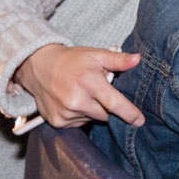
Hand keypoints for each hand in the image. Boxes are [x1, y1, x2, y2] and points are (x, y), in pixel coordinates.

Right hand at [13, 43, 143, 127]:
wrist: (39, 66)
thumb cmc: (72, 60)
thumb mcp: (96, 54)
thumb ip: (118, 60)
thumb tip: (137, 59)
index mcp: (88, 82)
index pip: (114, 103)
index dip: (129, 113)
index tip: (140, 121)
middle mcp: (76, 100)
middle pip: (106, 115)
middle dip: (109, 107)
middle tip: (100, 91)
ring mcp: (65, 113)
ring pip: (93, 119)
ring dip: (94, 110)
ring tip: (84, 94)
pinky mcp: (57, 122)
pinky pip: (79, 124)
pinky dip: (82, 115)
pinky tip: (74, 101)